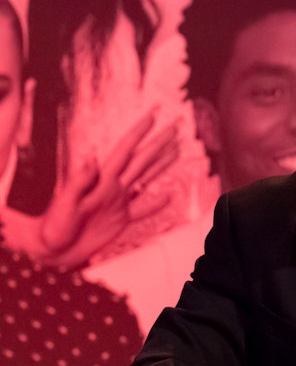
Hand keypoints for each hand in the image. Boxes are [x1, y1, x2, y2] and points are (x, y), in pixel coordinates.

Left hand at [8, 109, 180, 266]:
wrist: (49, 250)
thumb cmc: (53, 228)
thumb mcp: (64, 204)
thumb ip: (78, 181)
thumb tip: (91, 159)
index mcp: (101, 181)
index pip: (124, 151)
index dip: (138, 133)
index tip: (151, 118)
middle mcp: (112, 187)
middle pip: (141, 160)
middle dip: (157, 143)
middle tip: (173, 127)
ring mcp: (118, 203)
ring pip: (145, 178)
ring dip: (161, 164)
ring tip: (174, 150)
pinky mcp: (120, 220)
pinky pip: (143, 210)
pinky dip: (156, 204)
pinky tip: (168, 197)